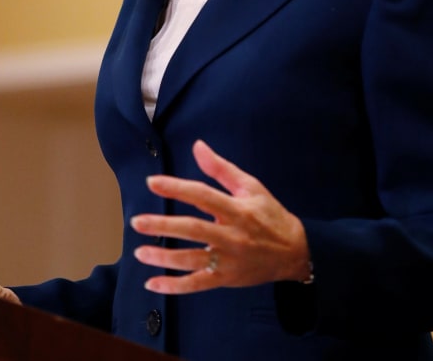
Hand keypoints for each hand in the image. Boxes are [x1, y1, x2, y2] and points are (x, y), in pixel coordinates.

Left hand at [131, 139, 310, 293]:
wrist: (295, 252)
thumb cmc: (270, 215)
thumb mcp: (251, 187)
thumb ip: (221, 168)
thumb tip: (197, 146)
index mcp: (237, 209)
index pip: (202, 196)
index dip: (177, 188)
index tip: (152, 182)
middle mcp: (231, 235)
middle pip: (193, 230)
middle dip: (163, 226)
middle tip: (137, 221)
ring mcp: (228, 260)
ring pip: (192, 260)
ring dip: (164, 257)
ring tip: (140, 251)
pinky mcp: (226, 278)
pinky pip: (197, 284)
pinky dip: (174, 286)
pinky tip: (153, 283)